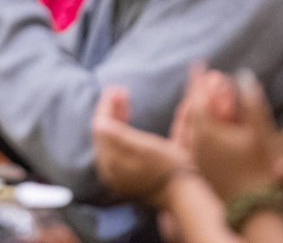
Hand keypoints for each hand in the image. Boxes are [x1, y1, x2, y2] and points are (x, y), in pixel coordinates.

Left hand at [92, 87, 193, 206]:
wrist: (183, 193)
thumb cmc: (169, 166)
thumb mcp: (146, 147)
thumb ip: (119, 135)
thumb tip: (99, 123)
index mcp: (111, 161)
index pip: (100, 126)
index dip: (107, 105)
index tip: (116, 89)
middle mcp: (107, 168)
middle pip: (102, 131)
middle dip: (110, 109)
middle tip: (122, 91)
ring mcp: (114, 173)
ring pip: (108, 137)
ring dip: (115, 117)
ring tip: (125, 100)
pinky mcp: (123, 175)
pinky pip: (113, 146)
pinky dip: (118, 130)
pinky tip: (126, 119)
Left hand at [182, 70, 282, 200]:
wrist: (256, 213)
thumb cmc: (261, 172)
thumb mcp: (261, 134)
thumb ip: (252, 103)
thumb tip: (244, 75)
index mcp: (206, 131)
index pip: (198, 98)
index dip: (200, 80)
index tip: (199, 63)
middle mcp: (196, 143)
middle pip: (195, 111)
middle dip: (202, 91)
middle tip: (208, 76)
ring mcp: (198, 158)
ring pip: (195, 126)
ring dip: (203, 109)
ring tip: (210, 95)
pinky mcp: (203, 170)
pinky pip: (198, 141)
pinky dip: (204, 127)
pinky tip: (212, 123)